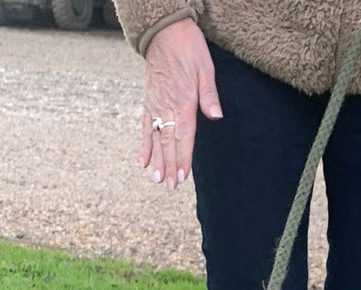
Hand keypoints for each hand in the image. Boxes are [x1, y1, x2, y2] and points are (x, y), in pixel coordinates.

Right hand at [141, 19, 221, 190]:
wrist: (165, 32)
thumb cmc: (189, 48)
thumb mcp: (205, 68)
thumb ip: (209, 95)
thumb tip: (216, 116)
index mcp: (183, 101)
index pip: (184, 136)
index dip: (183, 158)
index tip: (183, 176)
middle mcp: (167, 106)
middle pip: (168, 142)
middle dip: (170, 166)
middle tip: (170, 186)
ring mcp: (156, 105)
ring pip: (156, 138)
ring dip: (157, 161)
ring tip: (158, 180)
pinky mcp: (149, 101)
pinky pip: (145, 127)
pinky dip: (144, 145)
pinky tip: (143, 162)